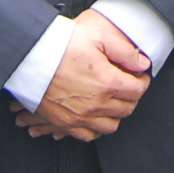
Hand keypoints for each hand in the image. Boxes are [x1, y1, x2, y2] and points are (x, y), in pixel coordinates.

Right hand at [11, 10, 150, 140]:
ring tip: (112, 99)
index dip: (143, 81)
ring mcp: (80, 116)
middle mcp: (96, 104)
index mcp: (108, 82)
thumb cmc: (63, 43)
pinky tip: (95, 115)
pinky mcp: (64, 122)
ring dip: (116, 114)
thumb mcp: (99, 37)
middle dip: (131, 96)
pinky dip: (96, 128)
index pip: (138, 90)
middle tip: (127, 84)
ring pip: (110, 126)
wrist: (30, 56)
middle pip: (127, 108)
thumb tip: (143, 64)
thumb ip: (125, 52)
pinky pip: (89, 135)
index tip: (140, 75)